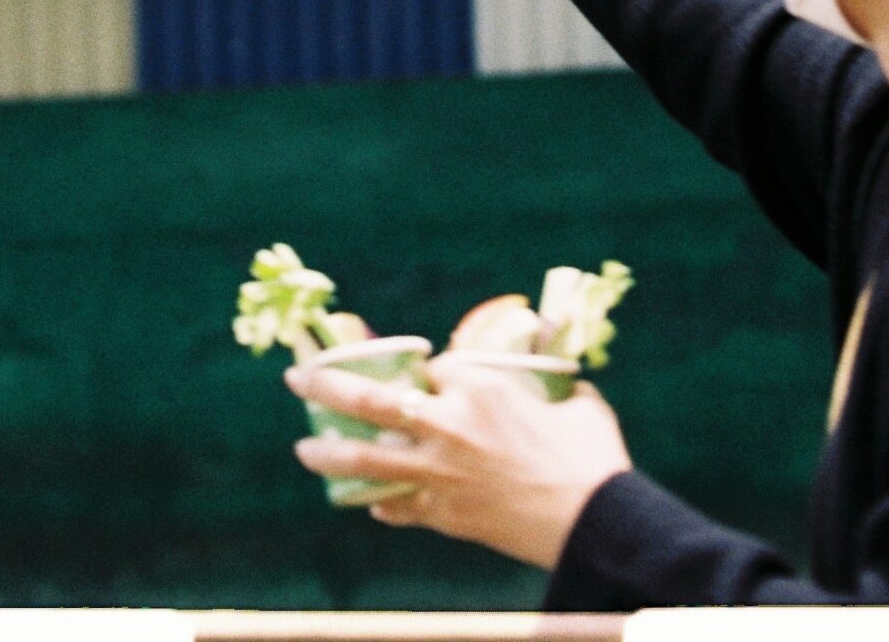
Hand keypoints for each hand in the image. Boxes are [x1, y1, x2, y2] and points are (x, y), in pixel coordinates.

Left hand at [286, 353, 631, 569]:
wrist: (592, 521)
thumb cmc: (591, 456)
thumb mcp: (573, 402)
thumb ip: (545, 387)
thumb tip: (553, 381)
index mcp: (478, 386)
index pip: (431, 366)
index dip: (425, 370)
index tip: (426, 375)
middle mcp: (448, 425)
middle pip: (372, 399)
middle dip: (327, 385)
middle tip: (296, 378)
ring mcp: (440, 474)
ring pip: (368, 460)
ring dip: (330, 453)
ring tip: (304, 449)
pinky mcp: (444, 516)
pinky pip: (399, 507)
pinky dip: (382, 505)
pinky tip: (369, 505)